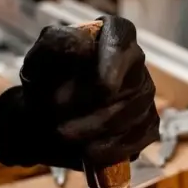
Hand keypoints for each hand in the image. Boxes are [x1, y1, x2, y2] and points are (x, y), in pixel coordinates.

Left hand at [0, 15, 159, 168]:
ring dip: (95, 131)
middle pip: (129, 87)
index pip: (121, 42)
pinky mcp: (147, 126)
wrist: (42, 117)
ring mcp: (145, 96)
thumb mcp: (39, 59)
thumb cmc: (44, 81)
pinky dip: (110, 150)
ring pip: (131, 117)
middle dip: (95, 111)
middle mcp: (136, 62)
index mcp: (113, 35)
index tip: (102, 88)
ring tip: (64, 137)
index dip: (114, 65)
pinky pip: (137, 140)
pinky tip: (87, 153)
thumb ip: (57, 45)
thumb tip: (83, 44)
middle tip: (60, 125)